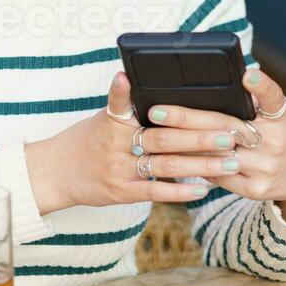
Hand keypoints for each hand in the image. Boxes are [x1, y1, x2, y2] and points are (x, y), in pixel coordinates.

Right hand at [24, 72, 242, 213]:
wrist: (53, 173)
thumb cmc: (86, 141)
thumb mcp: (103, 118)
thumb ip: (130, 107)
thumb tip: (161, 93)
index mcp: (115, 119)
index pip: (144, 107)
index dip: (174, 105)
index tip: (205, 101)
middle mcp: (116, 143)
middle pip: (165, 138)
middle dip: (202, 136)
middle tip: (233, 133)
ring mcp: (118, 169)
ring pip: (166, 165)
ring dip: (201, 164)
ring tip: (230, 161)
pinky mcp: (121, 192)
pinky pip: (155, 192)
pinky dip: (180, 191)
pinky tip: (203, 188)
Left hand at [144, 68, 285, 224]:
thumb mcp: (283, 111)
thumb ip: (256, 101)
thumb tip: (223, 81)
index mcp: (284, 118)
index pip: (274, 98)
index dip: (261, 86)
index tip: (248, 74)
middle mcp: (276, 144)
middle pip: (227, 129)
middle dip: (188, 119)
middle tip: (157, 111)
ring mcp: (265, 170)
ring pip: (215, 157)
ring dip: (182, 147)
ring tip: (154, 136)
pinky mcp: (255, 190)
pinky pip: (217, 178)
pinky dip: (195, 166)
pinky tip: (173, 158)